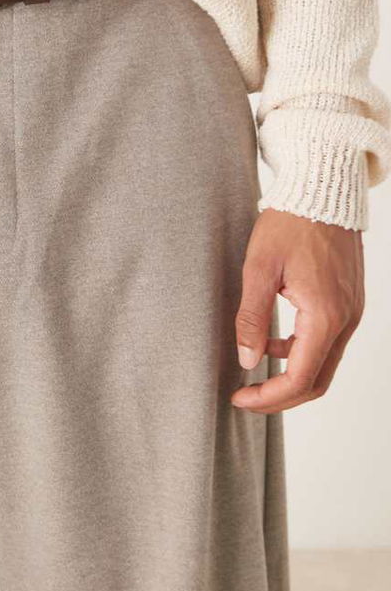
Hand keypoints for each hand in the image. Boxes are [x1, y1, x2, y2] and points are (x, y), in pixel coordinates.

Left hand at [231, 208, 363, 413]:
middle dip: (280, 396)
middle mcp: (346, 320)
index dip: (268, 397)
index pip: (300, 378)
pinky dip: (302, 353)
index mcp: (325, 315)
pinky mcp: (349, 304)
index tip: (239, 398)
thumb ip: (251, 318)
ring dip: (291, 375)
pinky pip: (328, 343)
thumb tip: (247, 361)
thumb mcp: (258, 268)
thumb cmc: (289, 223)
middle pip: (317, 381)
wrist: (322, 192)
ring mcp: (352, 313)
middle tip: (246, 397)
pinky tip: (273, 342)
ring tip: (254, 373)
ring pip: (324, 364)